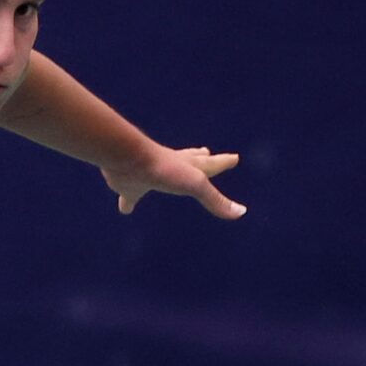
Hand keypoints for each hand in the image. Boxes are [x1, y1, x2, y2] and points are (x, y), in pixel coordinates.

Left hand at [103, 146, 245, 219]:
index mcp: (188, 166)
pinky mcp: (130, 185)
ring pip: (162, 175)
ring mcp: (150, 174)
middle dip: (200, 158)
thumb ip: (215, 200)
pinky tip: (124, 208)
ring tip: (167, 177)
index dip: (223, 162)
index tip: (234, 158)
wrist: (127, 158)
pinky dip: (128, 202)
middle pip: (189, 161)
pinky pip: (130, 196)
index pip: (211, 164)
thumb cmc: (164, 169)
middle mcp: (170, 167)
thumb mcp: (195, 184)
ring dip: (168, 175)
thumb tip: (241, 213)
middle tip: (206, 152)